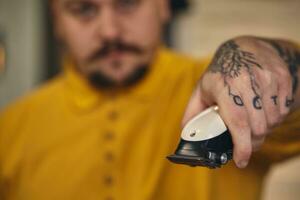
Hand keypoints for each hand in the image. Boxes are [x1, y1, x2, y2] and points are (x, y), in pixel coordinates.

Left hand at [182, 36, 299, 167]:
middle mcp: (245, 80)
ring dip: (264, 129)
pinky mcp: (282, 78)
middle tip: (246, 142)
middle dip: (252, 141)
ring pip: (272, 120)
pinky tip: (264, 110)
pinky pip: (284, 110)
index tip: (241, 160)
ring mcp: (267, 78)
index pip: (236, 121)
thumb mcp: (202, 89)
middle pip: (257, 126)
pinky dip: (274, 117)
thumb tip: (186, 133)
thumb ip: (193, 111)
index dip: (241, 145)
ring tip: (253, 122)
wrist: (245, 48)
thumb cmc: (221, 73)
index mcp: (222, 84)